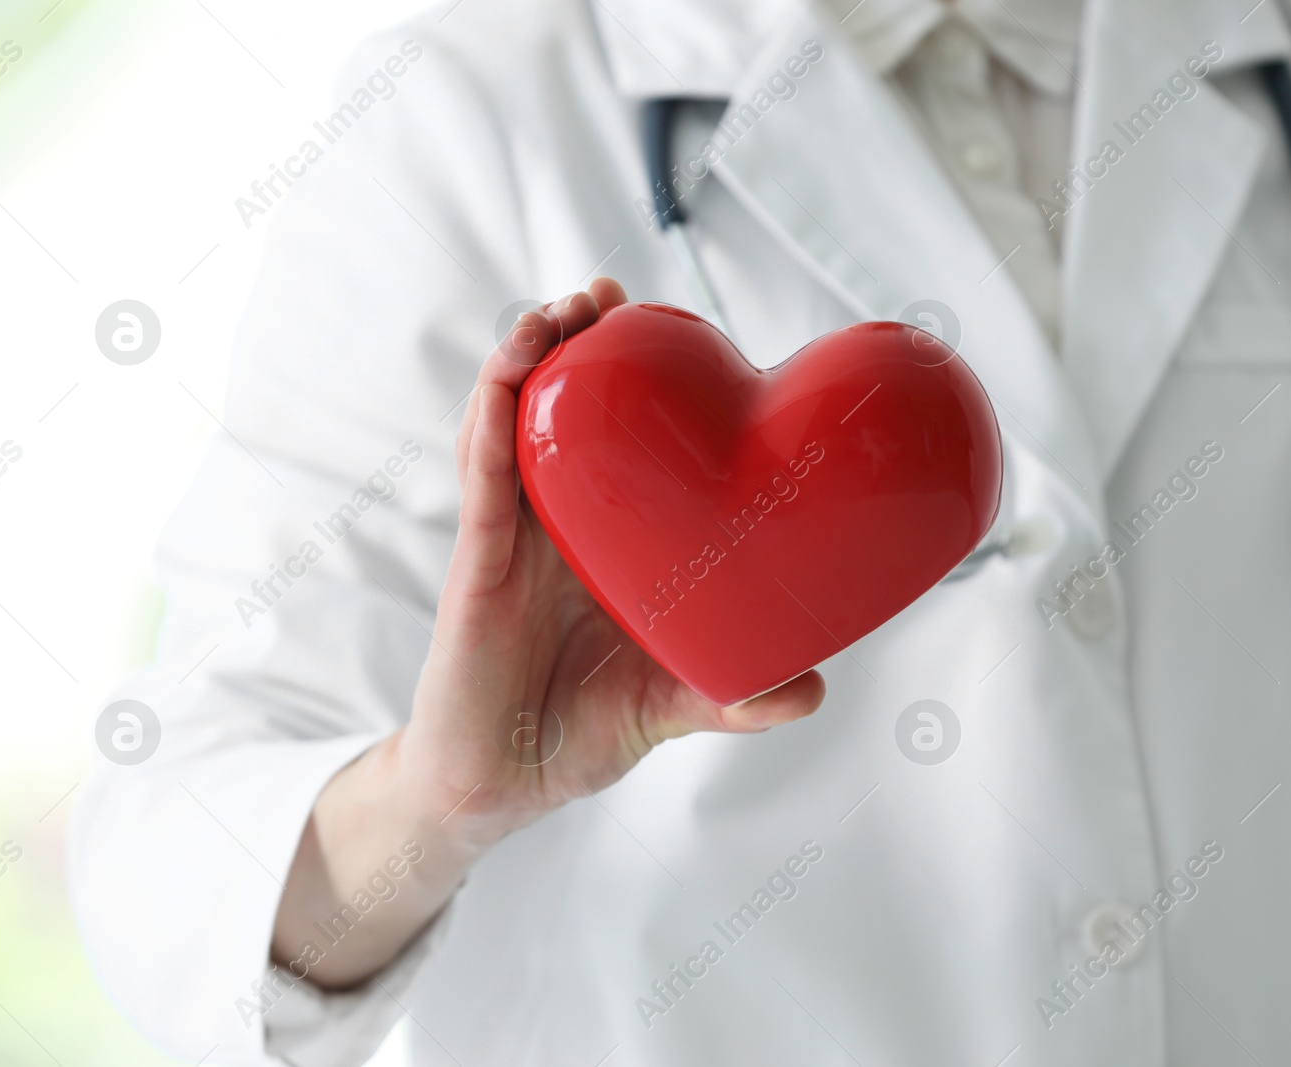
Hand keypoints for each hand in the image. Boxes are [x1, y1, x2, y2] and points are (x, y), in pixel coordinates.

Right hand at [271, 279, 823, 988]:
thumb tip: (813, 686)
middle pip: (559, 413)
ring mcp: (510, 537)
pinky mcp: (477, 559)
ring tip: (564, 310)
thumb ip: (733, 694)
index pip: (613, 445)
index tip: (674, 332)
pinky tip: (514, 372)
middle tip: (612, 297)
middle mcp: (553, 527)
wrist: (497, 787)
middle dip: (579, 344)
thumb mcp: (668, 702)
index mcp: (601, 543)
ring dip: (532, 356)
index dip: (632, 383)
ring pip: (511, 422)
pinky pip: (483, 473)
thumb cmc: (574, 732)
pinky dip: (493, 416)